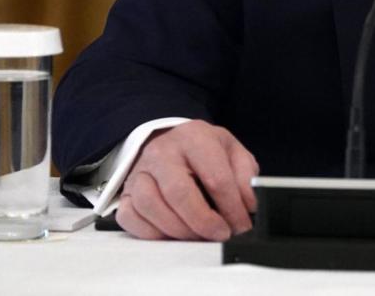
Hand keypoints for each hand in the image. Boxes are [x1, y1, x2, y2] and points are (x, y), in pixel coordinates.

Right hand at [116, 120, 258, 240]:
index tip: (241, 225)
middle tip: (220, 235)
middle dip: (204, 221)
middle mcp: (162, 152)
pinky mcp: (126, 191)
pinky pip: (131, 217)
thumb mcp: (232, 152)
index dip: (231, 207)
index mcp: (194, 137)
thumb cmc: (204, 151)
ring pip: (151, 206)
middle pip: (179, 193)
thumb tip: (249, 204)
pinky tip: (173, 235)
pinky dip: (152, 233)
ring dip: (179, 230)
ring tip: (199, 237)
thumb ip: (245, 176)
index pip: (215, 177)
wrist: (172, 143)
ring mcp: (140, 171)